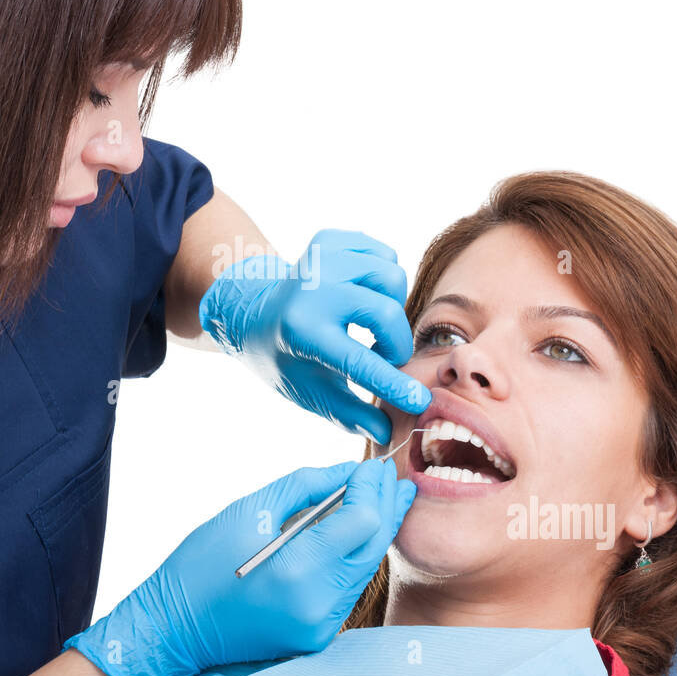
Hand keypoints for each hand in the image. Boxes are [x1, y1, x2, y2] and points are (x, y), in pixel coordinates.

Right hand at [62, 458, 414, 675]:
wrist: (175, 628)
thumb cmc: (201, 563)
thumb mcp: (250, 510)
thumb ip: (306, 486)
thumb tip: (347, 470)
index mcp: (298, 568)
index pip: (362, 521)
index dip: (372, 489)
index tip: (371, 465)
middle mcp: (318, 603)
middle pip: (373, 546)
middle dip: (384, 506)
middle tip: (389, 475)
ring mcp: (320, 626)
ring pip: (365, 568)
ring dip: (375, 530)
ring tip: (385, 497)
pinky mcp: (317, 636)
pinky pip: (348, 588)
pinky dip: (356, 556)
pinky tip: (359, 531)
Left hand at [198, 229, 430, 443]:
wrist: (255, 311)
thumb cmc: (286, 358)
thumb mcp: (309, 392)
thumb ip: (348, 415)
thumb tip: (387, 435)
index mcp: (301, 331)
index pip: (358, 361)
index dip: (393, 384)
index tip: (421, 402)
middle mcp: (311, 288)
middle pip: (387, 311)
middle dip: (397, 342)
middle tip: (385, 357)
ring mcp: (322, 257)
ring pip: (393, 276)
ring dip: (391, 307)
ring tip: (369, 326)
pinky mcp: (332, 239)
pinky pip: (385, 255)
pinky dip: (383, 281)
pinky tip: (362, 298)